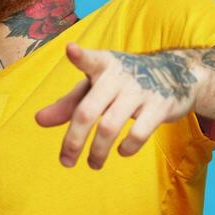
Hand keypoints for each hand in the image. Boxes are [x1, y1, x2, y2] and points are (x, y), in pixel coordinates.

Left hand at [35, 42, 200, 168]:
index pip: (90, 60)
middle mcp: (120, 76)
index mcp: (103, 65)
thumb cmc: (123, 82)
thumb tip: (39, 120)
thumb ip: (68, 104)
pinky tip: (121, 151)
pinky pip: (139, 133)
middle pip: (88, 111)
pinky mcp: (160, 106)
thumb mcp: (97, 86)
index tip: (71, 50)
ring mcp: (140, 91)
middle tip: (66, 161)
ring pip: (109, 127)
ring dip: (98, 152)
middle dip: (73, 141)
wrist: (175, 74)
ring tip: (93, 164)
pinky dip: (127, 147)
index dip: (80, 57)